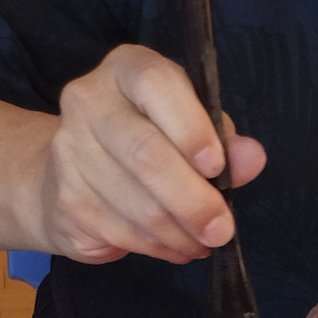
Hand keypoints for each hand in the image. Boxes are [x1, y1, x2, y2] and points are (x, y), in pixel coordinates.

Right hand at [31, 44, 266, 263]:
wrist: (67, 173)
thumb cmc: (147, 138)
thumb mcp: (191, 125)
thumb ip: (224, 140)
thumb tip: (251, 158)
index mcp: (126, 69)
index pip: (156, 85)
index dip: (190, 128)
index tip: (216, 167)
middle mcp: (88, 101)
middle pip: (145, 154)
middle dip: (193, 201)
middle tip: (222, 229)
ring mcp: (69, 152)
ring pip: (138, 205)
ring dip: (181, 233)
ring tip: (203, 241)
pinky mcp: (65, 201)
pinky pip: (124, 234)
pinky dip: (160, 248)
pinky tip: (176, 247)